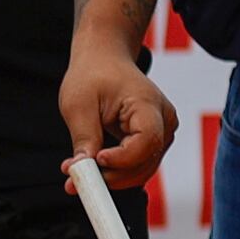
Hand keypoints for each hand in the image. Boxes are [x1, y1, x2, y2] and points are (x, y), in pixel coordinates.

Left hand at [59, 38, 175, 191]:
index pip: (146, 141)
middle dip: (111, 175)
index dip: (122, 159)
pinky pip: (137, 165)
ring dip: (110, 177)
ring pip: (141, 169)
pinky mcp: (152, 141)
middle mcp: (164, 120)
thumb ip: (84, 138)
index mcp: (149, 104)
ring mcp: (161, 132)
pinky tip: (90, 168)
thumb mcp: (79, 104)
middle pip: (145, 162)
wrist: (105, 60)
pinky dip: (114, 171)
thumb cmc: (93, 74)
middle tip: (75, 178)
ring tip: (77, 172)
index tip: (96, 160)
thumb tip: (82, 171)